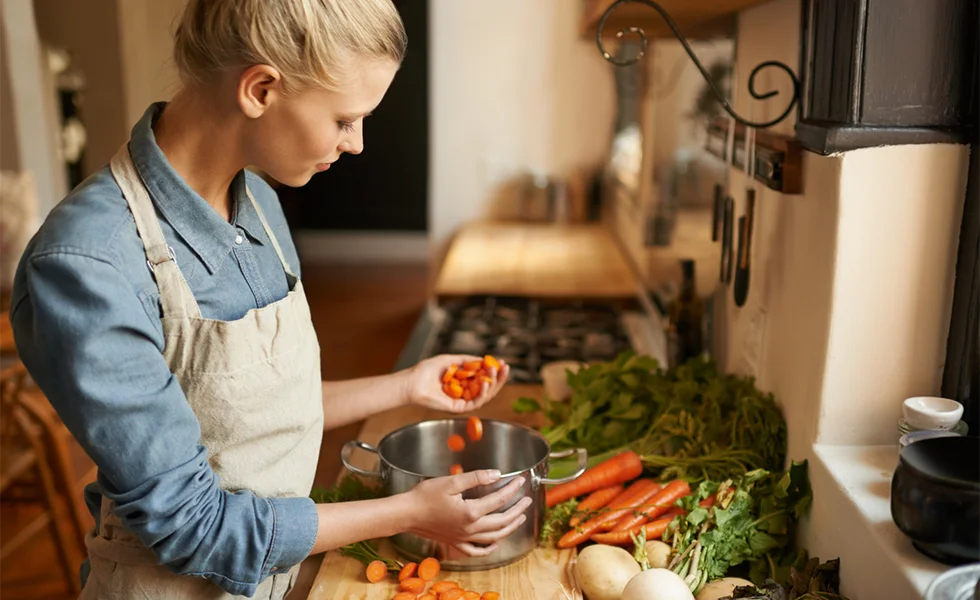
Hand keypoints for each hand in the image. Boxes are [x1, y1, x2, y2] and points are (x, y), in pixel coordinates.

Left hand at [405, 354, 508, 412]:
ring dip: (493, 384)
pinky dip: (482, 393)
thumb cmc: (427, 371)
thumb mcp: (451, 360)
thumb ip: (467, 360)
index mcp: (464, 382)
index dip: (494, 371)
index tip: (503, 362)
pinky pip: (475, 402)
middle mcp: (465, 393)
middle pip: (488, 387)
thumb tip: (483, 359)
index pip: (484, 377)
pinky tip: (485, 383)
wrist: (412, 382)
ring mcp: (462, 401)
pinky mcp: (459, 409)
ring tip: (495, 371)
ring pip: (484, 396)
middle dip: (499, 378)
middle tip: (506, 368)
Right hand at [405, 469, 531, 556]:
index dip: (512, 489)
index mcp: (470, 511)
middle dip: (517, 510)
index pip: (498, 499)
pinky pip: (476, 550)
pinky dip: (489, 548)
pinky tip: (496, 543)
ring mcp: (463, 538)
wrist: (406, 513)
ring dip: (509, 528)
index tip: (520, 480)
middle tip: (527, 500)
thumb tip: (496, 474)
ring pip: (494, 537)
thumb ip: (476, 478)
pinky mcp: (455, 542)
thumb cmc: (425, 496)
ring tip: (519, 519)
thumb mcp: (451, 482)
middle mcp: (470, 528)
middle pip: (501, 521)